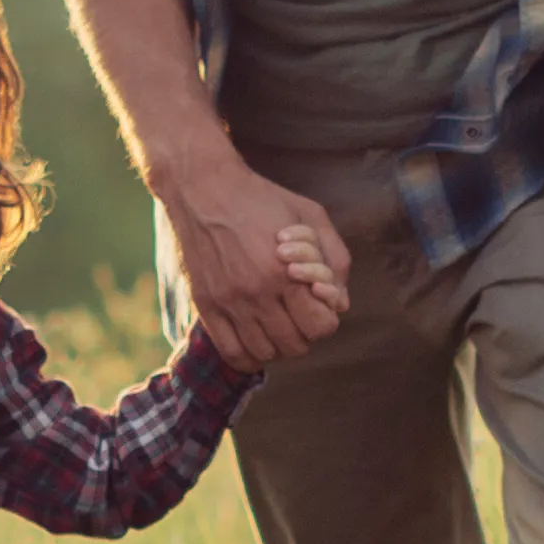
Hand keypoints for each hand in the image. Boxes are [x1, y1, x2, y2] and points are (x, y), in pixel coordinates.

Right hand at [155, 149, 350, 368]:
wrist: (202, 187)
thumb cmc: (262, 199)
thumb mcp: (310, 215)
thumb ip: (335, 258)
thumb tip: (340, 303)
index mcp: (286, 271)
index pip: (320, 327)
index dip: (325, 318)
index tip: (317, 304)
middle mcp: (256, 292)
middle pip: (295, 345)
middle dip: (304, 332)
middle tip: (297, 312)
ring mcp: (228, 302)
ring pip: (265, 353)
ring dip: (277, 344)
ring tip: (276, 322)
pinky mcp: (205, 305)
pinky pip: (231, 353)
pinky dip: (249, 356)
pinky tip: (255, 338)